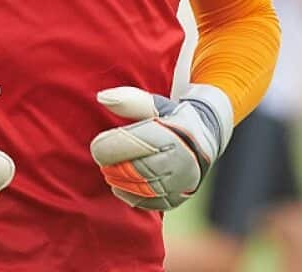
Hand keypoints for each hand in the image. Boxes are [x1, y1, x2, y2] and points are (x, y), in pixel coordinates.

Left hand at [90, 84, 232, 210]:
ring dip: (120, 181)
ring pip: (142, 189)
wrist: (204, 140)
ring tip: (110, 171)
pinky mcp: (180, 198)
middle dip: (113, 166)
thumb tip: (102, 97)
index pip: (134, 144)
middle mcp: (181, 160)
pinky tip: (120, 186)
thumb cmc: (171, 119)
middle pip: (136, 169)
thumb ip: (129, 100)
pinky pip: (151, 204)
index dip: (110, 147)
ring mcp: (182, 182)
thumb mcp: (154, 104)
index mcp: (172, 134)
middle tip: (102, 159)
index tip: (97, 146)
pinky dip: (131, 197)